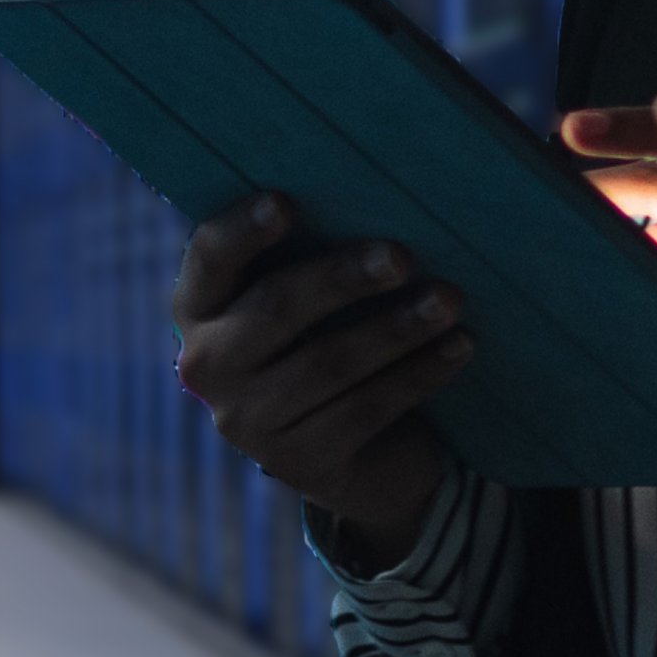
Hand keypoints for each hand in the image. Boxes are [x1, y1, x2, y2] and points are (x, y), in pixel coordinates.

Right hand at [166, 194, 465, 563]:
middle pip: (275, 309)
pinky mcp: (299, 462)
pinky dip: (418, 374)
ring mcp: (247, 421)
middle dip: (343, 279)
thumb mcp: (304, 301)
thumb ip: (309, 255)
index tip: (287, 203)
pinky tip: (458, 346)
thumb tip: (378, 193)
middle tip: (403, 256)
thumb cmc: (325, 340)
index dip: (244, 232)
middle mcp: (206, 365)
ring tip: (449, 300)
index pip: (209, 259)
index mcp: (198, 307)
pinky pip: (366, 409)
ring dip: (396, 328)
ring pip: (329, 364)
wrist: (348, 453)